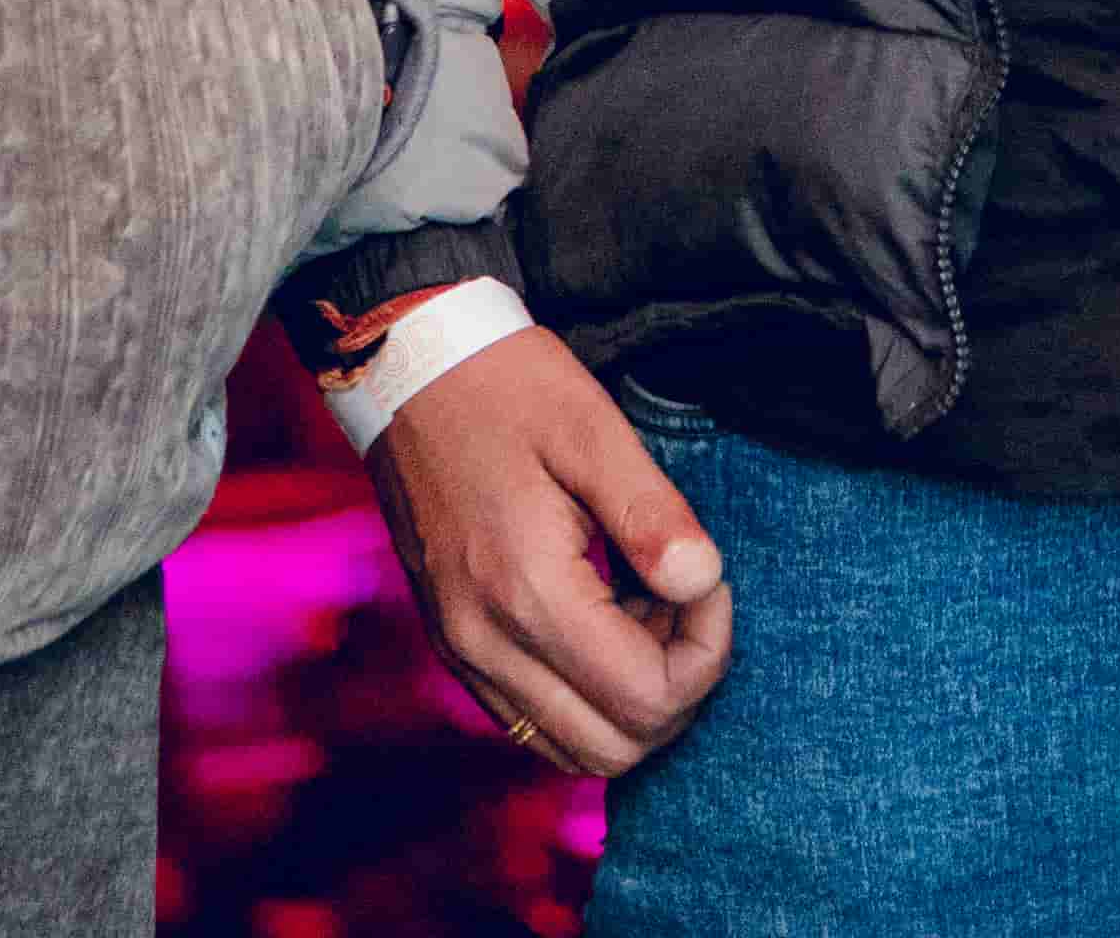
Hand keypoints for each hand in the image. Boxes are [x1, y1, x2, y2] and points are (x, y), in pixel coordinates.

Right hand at [361, 326, 733, 775]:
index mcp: (526, 590)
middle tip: (685, 597)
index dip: (707, 649)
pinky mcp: (455, 646)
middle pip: (615, 747)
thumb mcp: (594, 429)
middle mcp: (484, 643)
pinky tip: (606, 619)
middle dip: (677, 686)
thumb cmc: (507, 388)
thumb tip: (702, 582)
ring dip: (633, 698)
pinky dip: (587, 696)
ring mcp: (462, 652)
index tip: (709, 578)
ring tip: (647, 606)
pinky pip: (535, 721)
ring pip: (574, 749)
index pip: (647, 697)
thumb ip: (654, 516)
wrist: (410, 370)